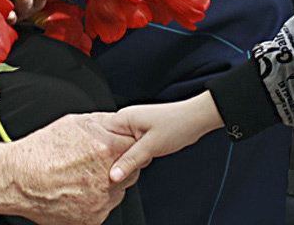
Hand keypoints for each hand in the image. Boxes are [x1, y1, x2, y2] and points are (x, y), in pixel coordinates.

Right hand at [0, 113, 138, 223]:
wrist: (17, 179)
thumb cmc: (41, 150)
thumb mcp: (74, 123)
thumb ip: (104, 123)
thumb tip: (119, 123)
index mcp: (106, 149)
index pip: (135, 145)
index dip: (127, 145)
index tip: (120, 146)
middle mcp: (107, 177)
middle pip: (131, 170)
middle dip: (119, 164)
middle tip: (97, 161)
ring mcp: (101, 201)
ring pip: (119, 191)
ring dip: (109, 183)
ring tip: (82, 176)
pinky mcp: (92, 218)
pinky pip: (104, 207)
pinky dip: (95, 200)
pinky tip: (78, 190)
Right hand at [102, 92, 224, 183]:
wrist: (195, 119)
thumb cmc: (176, 125)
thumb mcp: (151, 146)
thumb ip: (130, 161)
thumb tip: (112, 175)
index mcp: (123, 118)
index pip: (99, 136)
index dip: (98, 153)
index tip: (98, 168)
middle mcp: (126, 120)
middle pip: (108, 143)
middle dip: (113, 158)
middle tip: (119, 169)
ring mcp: (133, 126)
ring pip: (119, 148)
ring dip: (126, 158)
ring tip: (137, 162)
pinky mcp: (141, 133)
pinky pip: (130, 148)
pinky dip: (134, 156)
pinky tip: (142, 160)